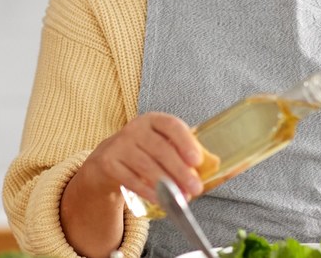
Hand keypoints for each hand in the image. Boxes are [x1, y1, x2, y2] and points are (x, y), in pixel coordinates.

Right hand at [81, 112, 204, 204]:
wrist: (107, 161)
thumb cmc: (144, 152)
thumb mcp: (161, 145)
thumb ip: (182, 152)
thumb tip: (212, 165)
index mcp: (153, 120)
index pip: (171, 126)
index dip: (185, 142)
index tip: (197, 160)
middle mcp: (135, 129)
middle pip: (160, 149)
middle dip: (180, 171)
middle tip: (196, 188)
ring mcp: (119, 145)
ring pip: (146, 166)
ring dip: (166, 184)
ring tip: (181, 197)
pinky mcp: (108, 163)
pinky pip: (131, 180)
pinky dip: (147, 191)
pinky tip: (160, 200)